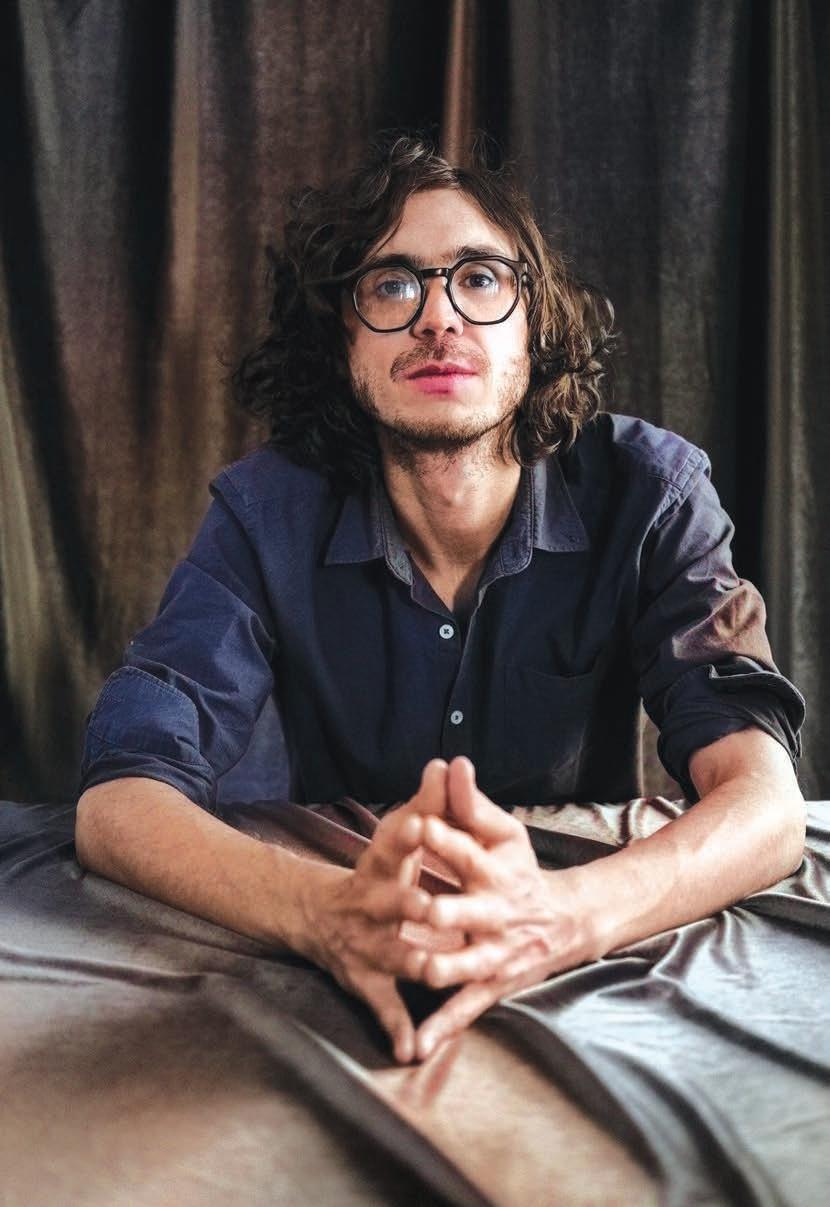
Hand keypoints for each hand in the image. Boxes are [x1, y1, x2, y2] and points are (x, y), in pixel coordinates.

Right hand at [299, 759, 446, 1062]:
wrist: (315, 915)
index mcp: (381, 866)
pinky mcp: (366, 980)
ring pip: (392, 954)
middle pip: (389, 901)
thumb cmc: (376, 871)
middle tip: (430, 905)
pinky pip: (383, 1006)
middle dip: (408, 904)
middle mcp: (370, 903)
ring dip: (410, 962)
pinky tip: (410, 1051)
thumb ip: (426, 803)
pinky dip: (395, 1028)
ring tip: (432, 971)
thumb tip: (445, 762)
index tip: (420, 820)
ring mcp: (367, 945)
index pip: (392, 844)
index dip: (405, 832)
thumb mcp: (396, 835)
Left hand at [411, 757, 597, 1059]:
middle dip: (447, 910)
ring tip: (422, 971)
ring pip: (470, 964)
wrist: (566, 922)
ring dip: (447, 967)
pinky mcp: (491, 985)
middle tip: (420, 907)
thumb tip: (451, 761)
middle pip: (472, 912)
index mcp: (496, 872)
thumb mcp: (502, 832)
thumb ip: (471, 803)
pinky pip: (465, 1008)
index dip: (446, 837)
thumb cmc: (521, 869)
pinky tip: (417, 1047)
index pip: (469, 851)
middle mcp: (497, 914)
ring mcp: (495, 953)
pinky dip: (443, 1028)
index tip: (418, 822)